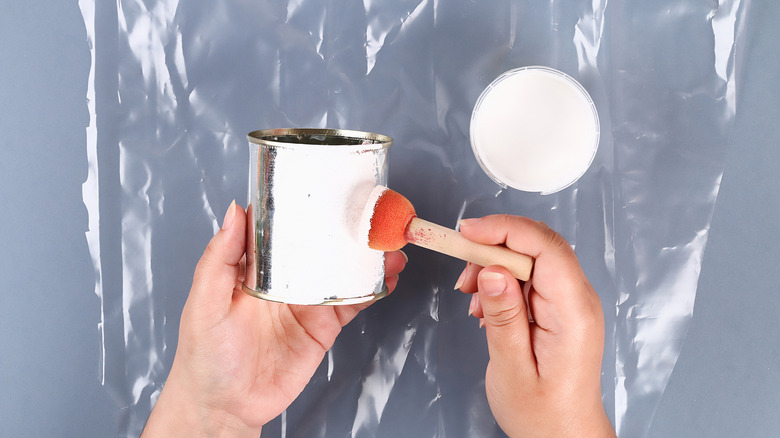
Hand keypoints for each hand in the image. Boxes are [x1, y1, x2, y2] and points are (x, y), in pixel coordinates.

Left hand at [142, 201, 406, 436]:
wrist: (226, 407)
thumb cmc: (205, 355)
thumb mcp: (205, 302)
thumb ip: (219, 258)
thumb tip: (234, 211)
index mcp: (256, 265)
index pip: (283, 227)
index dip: (306, 206)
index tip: (330, 186)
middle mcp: (286, 278)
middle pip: (322, 245)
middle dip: (348, 229)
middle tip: (373, 215)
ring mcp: (308, 301)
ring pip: (344, 271)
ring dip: (368, 257)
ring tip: (389, 245)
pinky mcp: (324, 326)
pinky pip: (354, 302)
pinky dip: (374, 289)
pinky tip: (388, 277)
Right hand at [456, 215, 613, 437]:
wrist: (564, 436)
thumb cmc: (543, 414)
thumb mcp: (512, 368)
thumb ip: (503, 316)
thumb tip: (492, 270)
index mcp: (573, 313)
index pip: (546, 247)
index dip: (505, 230)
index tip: (468, 233)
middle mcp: (578, 300)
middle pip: (538, 246)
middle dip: (494, 247)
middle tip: (463, 272)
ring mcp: (571, 302)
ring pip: (531, 258)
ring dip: (495, 266)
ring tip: (473, 299)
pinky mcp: (560, 307)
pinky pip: (531, 277)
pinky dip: (502, 281)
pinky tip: (486, 307)